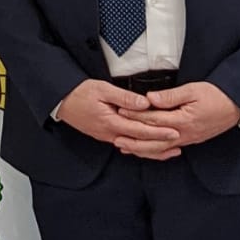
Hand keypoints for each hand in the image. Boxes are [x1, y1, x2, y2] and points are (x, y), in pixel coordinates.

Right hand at [57, 79, 181, 159]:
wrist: (61, 101)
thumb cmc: (79, 93)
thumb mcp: (102, 89)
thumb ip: (124, 97)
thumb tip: (144, 103)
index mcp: (111, 122)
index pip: (140, 130)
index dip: (159, 132)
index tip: (174, 131)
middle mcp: (110, 134)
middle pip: (140, 143)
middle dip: (160, 144)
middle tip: (178, 143)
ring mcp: (107, 137)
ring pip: (134, 148)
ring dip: (153, 150)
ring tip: (170, 150)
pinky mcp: (105, 136)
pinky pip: (127, 145)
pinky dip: (141, 148)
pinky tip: (149, 148)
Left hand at [121, 82, 239, 154]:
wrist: (236, 107)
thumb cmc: (215, 96)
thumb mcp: (193, 90)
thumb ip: (170, 96)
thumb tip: (150, 98)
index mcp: (183, 120)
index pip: (154, 119)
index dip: (136, 115)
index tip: (121, 111)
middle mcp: (184, 133)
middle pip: (154, 140)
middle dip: (134, 139)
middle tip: (115, 137)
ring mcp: (187, 139)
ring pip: (160, 149)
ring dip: (142, 149)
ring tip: (125, 147)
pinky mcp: (190, 140)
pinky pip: (169, 149)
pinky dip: (155, 151)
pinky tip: (145, 150)